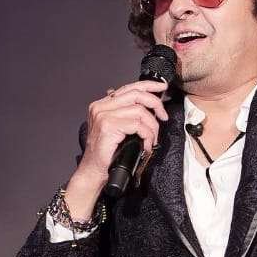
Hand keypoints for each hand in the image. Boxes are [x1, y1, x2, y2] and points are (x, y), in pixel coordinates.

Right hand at [65, 80, 168, 215]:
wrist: (93, 170)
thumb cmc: (107, 152)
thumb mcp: (116, 127)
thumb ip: (125, 113)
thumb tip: (146, 104)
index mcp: (102, 104)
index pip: (129, 87)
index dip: (148, 85)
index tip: (162, 87)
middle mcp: (101, 107)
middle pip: (136, 94)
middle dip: (155, 104)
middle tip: (163, 116)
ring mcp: (103, 116)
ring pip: (140, 111)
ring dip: (152, 126)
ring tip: (152, 138)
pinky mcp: (108, 126)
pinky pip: (138, 125)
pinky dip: (147, 135)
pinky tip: (146, 144)